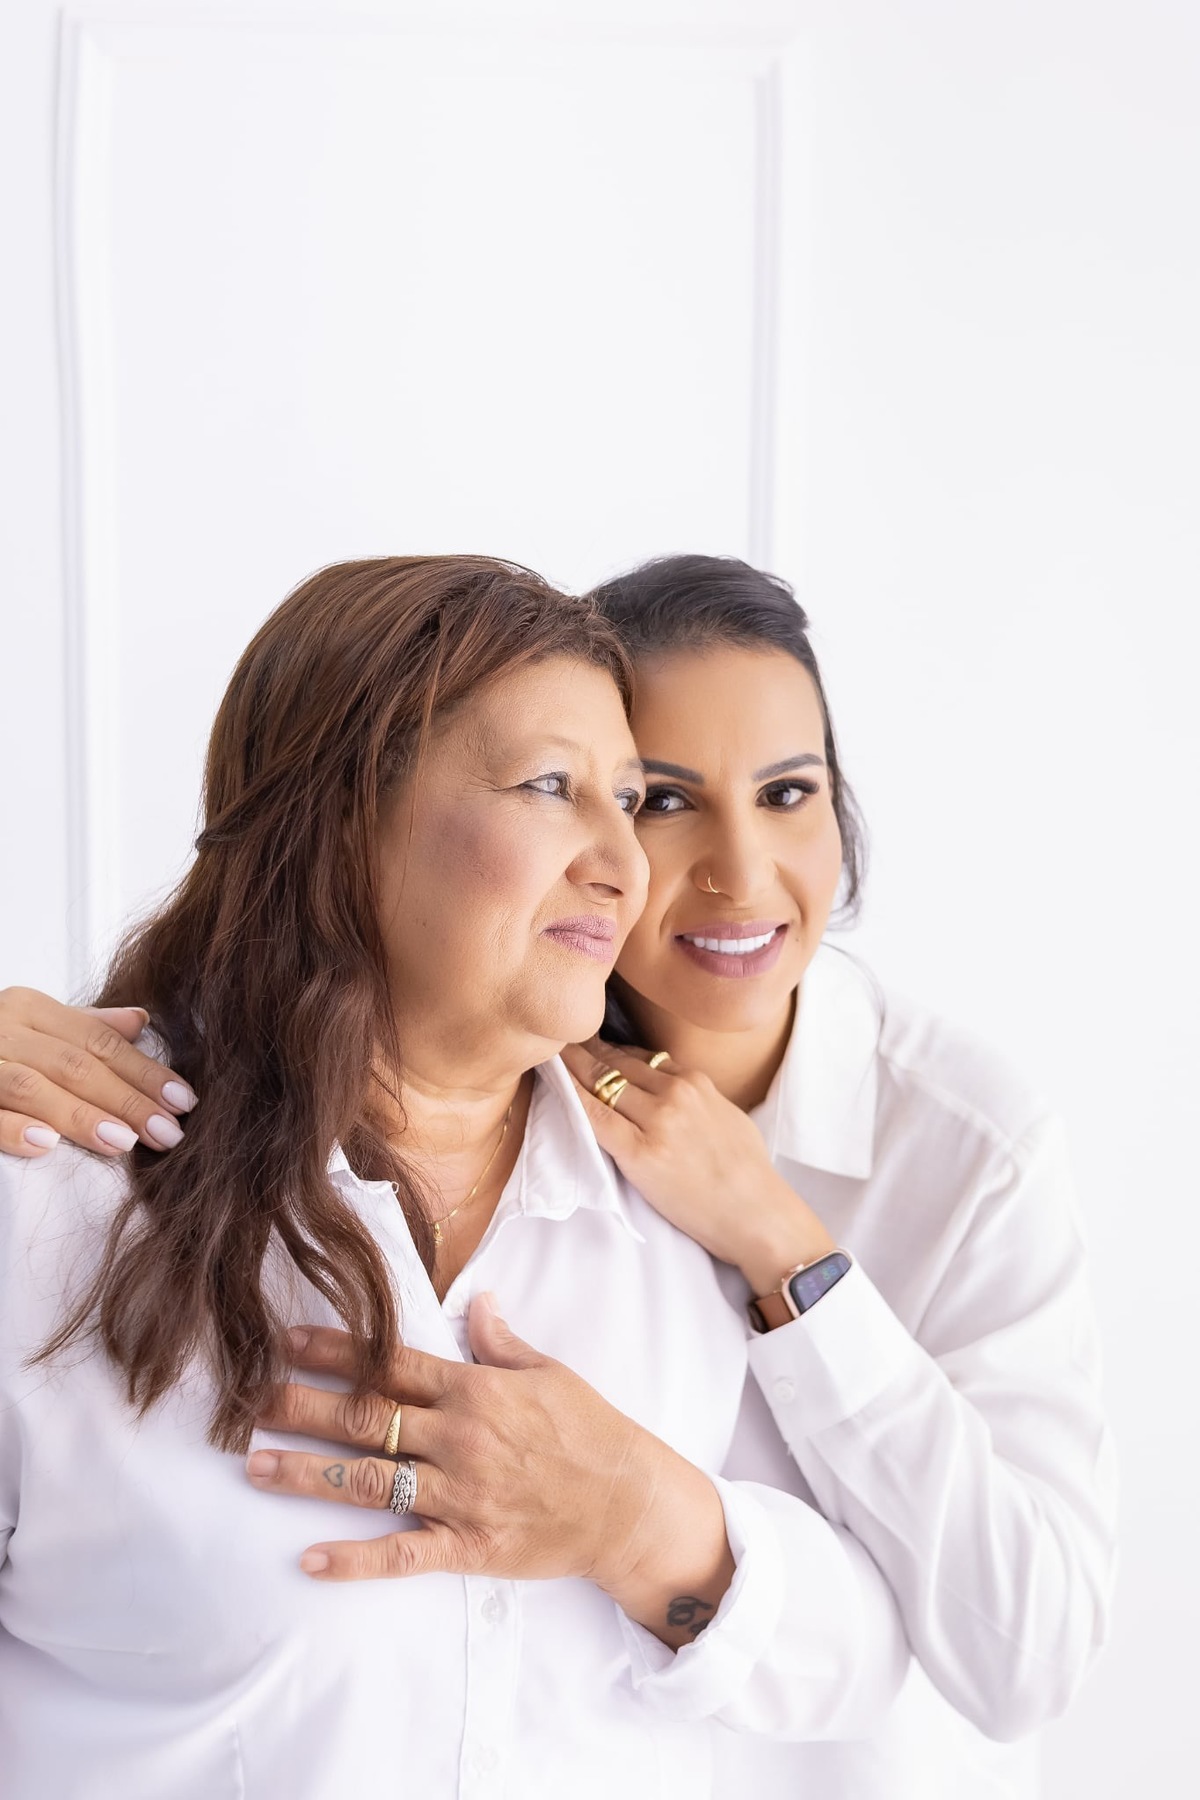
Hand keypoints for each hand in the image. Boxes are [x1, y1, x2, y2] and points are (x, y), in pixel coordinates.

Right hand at [0, 987, 195, 1157]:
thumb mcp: (32, 1026)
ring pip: (34, 1086)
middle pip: (76, 1064)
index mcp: (28, 1008)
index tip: (183, 1100)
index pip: (100, 1041)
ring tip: (124, 1142)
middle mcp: (1, 1028)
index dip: (145, 1070)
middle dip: (128, 1099)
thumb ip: (83, 1026)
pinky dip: (14, 1128)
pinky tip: (47, 1146)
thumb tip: (141, 1020)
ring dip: (82, 1116)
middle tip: (168, 1132)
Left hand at [246, 1295, 733, 1647]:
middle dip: (302, 1405)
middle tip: (245, 1400)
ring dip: (309, 1473)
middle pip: (367, 1416)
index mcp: (476, 1389)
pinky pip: (403, 1554)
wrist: (629, 1502)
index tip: (284, 1341)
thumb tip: (476, 1302)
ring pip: (371, 1481)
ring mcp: (461, 1493)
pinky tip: (310, 1559)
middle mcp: (460, 1436)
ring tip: (256, 1468)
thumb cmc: (591, 1431)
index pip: (392, 1362)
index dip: (335, 1350)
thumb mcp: (550, 1372)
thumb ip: (502, 1343)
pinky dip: (356, 1559)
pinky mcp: (469, 1544)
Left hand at [561, 1038, 834, 1296]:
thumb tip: (672, 1087)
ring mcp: (658, 1121)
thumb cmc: (748, 1173)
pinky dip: (572, 1097)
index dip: (612, 1049)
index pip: (642, 1055)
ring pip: (603, 1082)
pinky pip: (596, 1118)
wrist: (758, 1215)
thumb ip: (698, 1096)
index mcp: (697, 1082)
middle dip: (586, 1049)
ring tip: (552, 1056)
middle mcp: (676, 1093)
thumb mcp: (728, 1115)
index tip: (591, 1044)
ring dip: (574, 1067)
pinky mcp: (640, 1153)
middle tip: (561, 1040)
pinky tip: (556, 1085)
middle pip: (618, 1062)